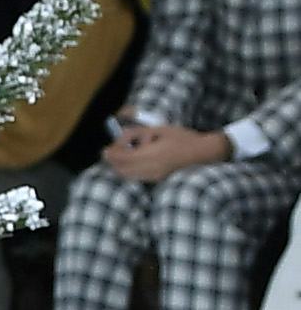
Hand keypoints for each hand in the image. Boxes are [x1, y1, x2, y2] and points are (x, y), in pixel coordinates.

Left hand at [104, 120, 229, 181]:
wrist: (203, 153)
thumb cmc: (182, 137)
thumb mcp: (159, 129)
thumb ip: (138, 134)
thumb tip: (121, 138)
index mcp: (152, 155)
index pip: (123, 158)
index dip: (111, 155)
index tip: (105, 150)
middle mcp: (151, 169)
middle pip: (123, 170)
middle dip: (114, 162)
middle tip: (110, 152)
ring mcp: (155, 177)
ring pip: (128, 176)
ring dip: (121, 168)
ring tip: (121, 156)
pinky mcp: (158, 180)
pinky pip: (137, 178)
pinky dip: (130, 171)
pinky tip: (133, 162)